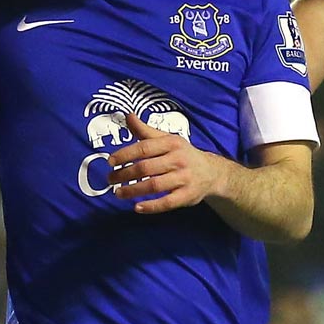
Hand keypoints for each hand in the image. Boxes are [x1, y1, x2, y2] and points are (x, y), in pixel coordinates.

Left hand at [109, 114, 230, 212]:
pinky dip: (151, 206)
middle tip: (111, 179)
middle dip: (125, 174)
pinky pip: (167, 203)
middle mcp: (178, 160)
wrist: (212, 172)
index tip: (110, 161)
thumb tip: (128, 116)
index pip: (144, 148)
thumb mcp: (167, 139)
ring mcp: (184, 179)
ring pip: (154, 186)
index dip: (125, 154)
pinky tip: (137, 207)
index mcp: (171, 143)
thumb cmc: (183, 154)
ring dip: (133, 191)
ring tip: (118, 193)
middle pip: (146, 167)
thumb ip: (146, 131)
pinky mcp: (187, 196)